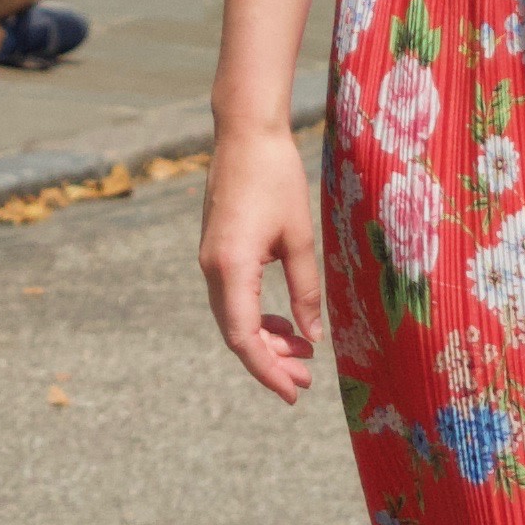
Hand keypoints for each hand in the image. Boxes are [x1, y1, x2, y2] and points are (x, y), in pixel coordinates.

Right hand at [199, 122, 328, 402]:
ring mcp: (210, 260)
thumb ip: (306, 291)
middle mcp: (212, 269)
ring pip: (233, 318)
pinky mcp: (217, 251)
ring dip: (266, 341)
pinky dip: (257, 317)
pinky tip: (285, 324)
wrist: (245, 133)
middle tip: (306, 380)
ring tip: (302, 355)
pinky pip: (233, 298)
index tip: (293, 392)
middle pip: (236, 333)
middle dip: (270, 362)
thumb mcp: (300, 237)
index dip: (267, 371)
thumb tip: (313, 337)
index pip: (244, 337)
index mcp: (231, 268)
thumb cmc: (277, 177)